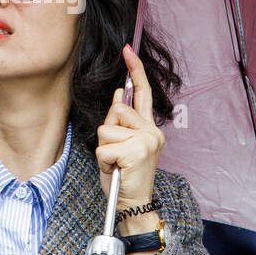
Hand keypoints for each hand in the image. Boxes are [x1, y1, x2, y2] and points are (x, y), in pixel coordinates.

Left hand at [96, 44, 164, 221]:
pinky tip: (115, 170)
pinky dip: (103, 161)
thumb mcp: (122, 146)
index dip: (135, 70)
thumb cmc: (125, 177)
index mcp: (150, 128)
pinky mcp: (136, 151)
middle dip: (108, 130)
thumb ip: (123, 122)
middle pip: (116, 110)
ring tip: (116, 163)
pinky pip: (104, 147)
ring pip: (107, 128)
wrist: (134, 204)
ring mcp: (146, 141)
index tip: (127, 50)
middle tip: (116, 153)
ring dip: (104, 148)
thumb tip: (120, 93)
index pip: (143, 93)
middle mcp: (152, 131)